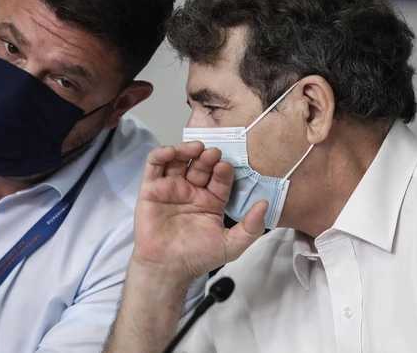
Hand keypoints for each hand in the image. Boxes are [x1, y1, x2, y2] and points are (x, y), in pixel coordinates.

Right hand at [132, 141, 267, 283]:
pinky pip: (155, 165)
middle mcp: (192, 190)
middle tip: (213, 153)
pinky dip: (162, 154)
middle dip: (208, 157)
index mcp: (211, 200)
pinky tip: (172, 152)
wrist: (167, 269)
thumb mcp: (232, 245)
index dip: (223, 170)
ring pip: (179, 160)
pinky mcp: (151, 188)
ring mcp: (171, 188)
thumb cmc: (197, 257)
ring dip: (187, 149)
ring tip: (196, 148)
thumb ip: (251, 227)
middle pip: (201, 165)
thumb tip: (265, 204)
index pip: (220, 178)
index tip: (226, 166)